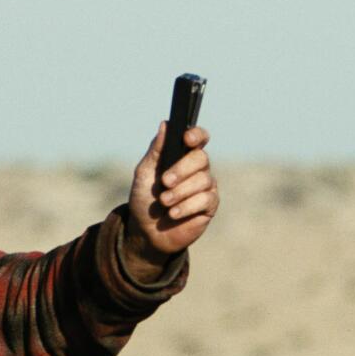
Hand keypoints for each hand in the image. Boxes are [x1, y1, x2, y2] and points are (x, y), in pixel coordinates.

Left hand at [127, 123, 218, 261]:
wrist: (146, 231)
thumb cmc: (145, 199)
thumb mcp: (144, 173)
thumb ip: (156, 150)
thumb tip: (165, 124)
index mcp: (182, 156)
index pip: (199, 138)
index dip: (197, 135)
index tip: (187, 139)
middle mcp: (198, 168)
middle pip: (201, 158)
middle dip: (181, 170)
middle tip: (164, 182)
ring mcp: (206, 186)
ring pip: (203, 180)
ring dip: (180, 192)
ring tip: (164, 202)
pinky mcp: (210, 206)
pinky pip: (205, 199)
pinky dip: (186, 206)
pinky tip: (173, 213)